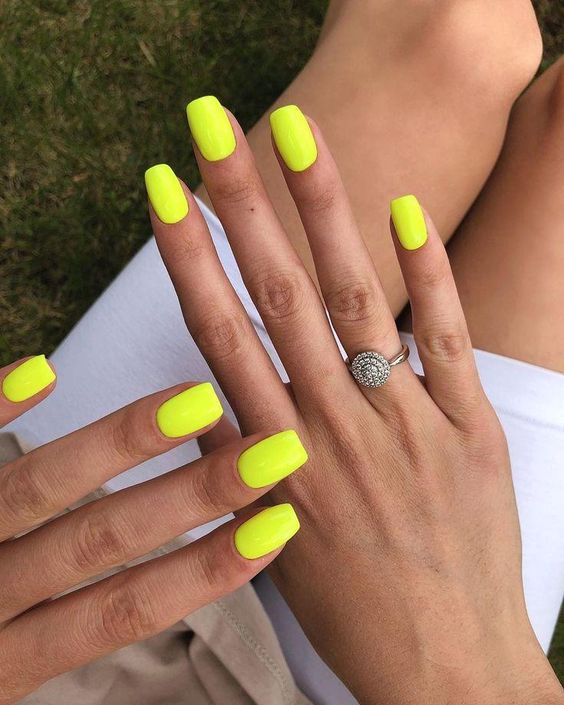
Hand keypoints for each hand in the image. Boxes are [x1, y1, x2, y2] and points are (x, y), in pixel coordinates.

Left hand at [0, 358, 306, 702]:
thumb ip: (58, 629)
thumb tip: (154, 582)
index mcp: (5, 661)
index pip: (123, 610)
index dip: (205, 572)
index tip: (277, 527)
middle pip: (99, 542)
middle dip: (193, 497)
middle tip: (269, 451)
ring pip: (35, 490)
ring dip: (117, 443)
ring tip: (192, 400)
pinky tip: (41, 369)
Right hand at [149, 99, 562, 703]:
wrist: (444, 667)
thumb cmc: (352, 610)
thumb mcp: (275, 540)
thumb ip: (243, 466)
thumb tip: (216, 403)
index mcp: (278, 458)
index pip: (219, 336)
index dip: (189, 260)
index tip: (167, 195)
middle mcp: (333, 427)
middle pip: (276, 298)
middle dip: (239, 208)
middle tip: (213, 131)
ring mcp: (403, 422)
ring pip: (354, 300)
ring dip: (324, 213)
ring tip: (299, 138)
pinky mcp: (465, 428)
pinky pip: (444, 337)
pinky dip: (427, 272)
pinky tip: (407, 212)